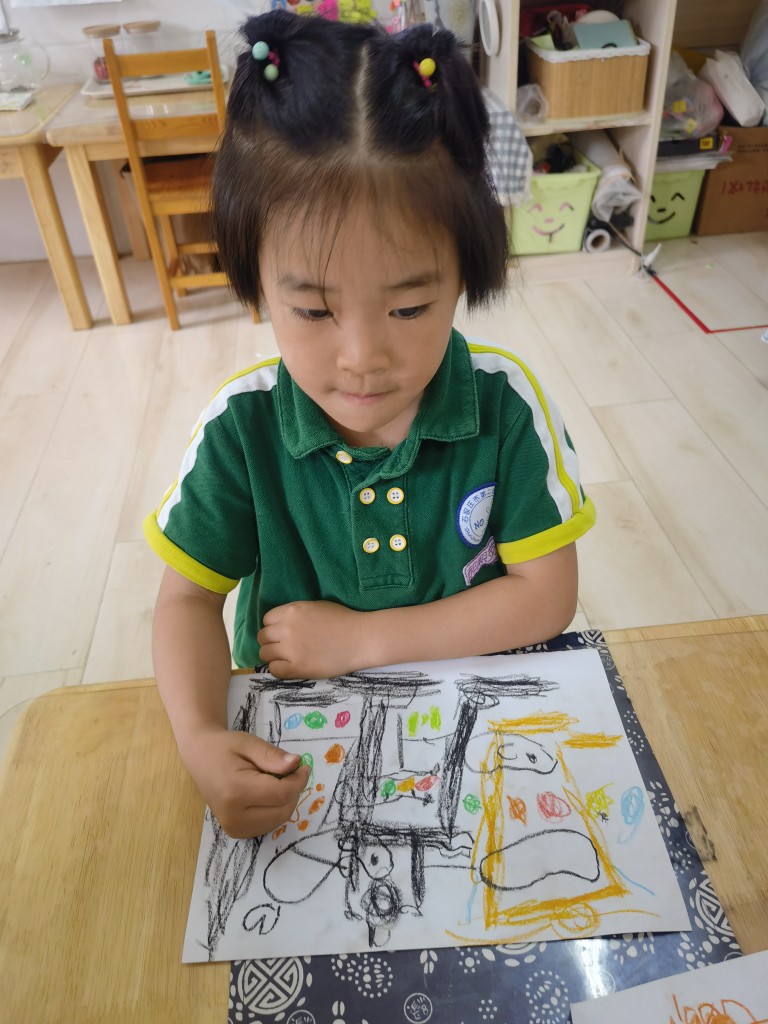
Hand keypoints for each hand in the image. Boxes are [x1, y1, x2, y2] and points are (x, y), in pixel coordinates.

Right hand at [181, 727, 310, 838]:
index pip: (281, 794)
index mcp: (235, 792)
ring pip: (278, 820)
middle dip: (294, 790)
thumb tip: (297, 764)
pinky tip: (267, 793)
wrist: (199, 757)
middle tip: (291, 771)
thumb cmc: (224, 747)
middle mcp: (234, 816)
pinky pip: (268, 824)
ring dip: (286, 801)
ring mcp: (233, 828)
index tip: (303, 766)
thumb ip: (273, 756)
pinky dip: (275, 809)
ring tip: (276, 780)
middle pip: (282, 810)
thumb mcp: (249, 743)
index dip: (299, 780)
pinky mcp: (236, 832)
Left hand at [257, 600, 370, 678]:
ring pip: (264, 654)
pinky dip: (279, 669)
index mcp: (292, 611)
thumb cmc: (343, 620)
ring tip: (286, 658)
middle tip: (282, 647)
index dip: (273, 627)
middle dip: (270, 642)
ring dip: (272, 656)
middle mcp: (286, 628)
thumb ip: (295, 614)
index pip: (267, 620)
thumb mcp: (315, 607)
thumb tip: (281, 624)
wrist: (360, 639)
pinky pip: (274, 669)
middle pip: (262, 637)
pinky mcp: (297, 667)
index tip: (281, 633)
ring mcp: (290, 649)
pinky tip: (290, 667)